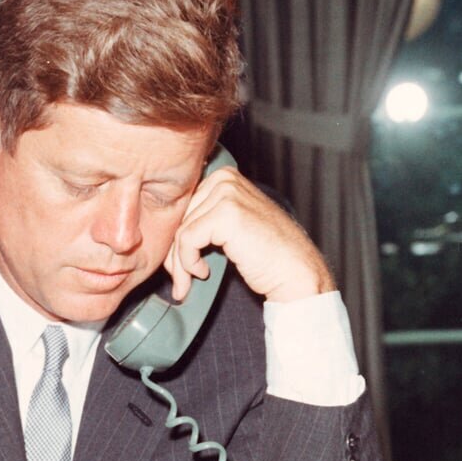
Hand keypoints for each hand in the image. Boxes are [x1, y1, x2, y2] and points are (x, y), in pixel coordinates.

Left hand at [165, 166, 334, 302]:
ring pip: (180, 231)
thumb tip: (165, 234)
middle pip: (179, 218)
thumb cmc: (267, 255)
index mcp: (225, 177)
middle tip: (180, 281)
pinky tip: (203, 272)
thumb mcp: (232, 227)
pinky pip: (187, 239)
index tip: (178, 265)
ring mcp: (227, 194)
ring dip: (179, 264)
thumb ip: (204, 220)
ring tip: (188, 283)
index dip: (176, 238)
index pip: (183, 206)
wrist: (296, 272)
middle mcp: (225, 179)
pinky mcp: (225, 214)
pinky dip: (188, 262)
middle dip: (175, 254)